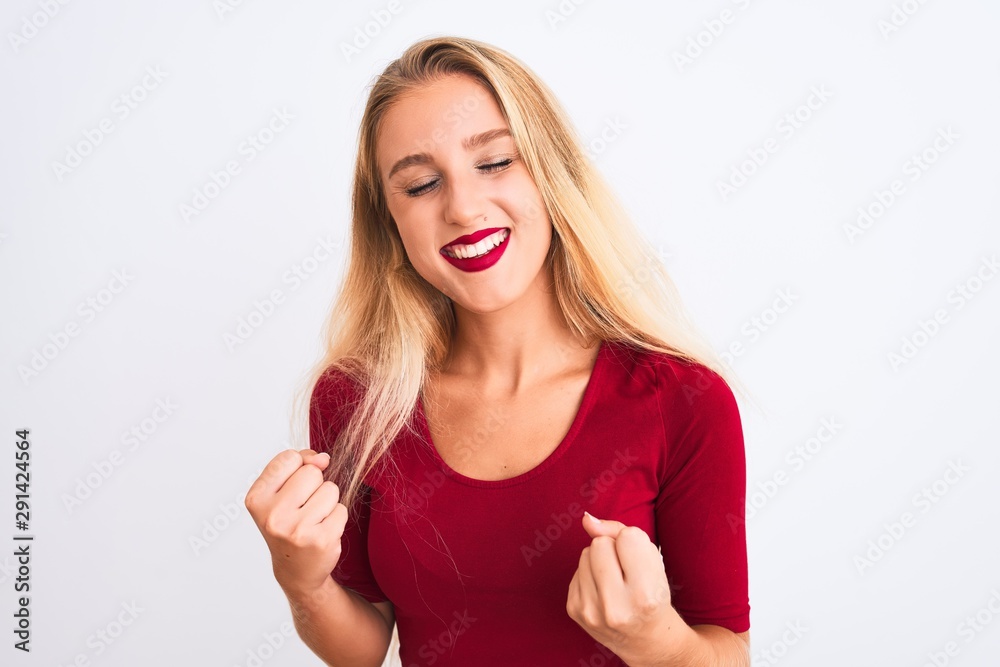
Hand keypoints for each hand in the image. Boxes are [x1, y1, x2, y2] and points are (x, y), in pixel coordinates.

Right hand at [244, 448, 348, 595]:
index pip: (289, 458)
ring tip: (313, 519)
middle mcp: (273, 515)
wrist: (295, 570)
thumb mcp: (281, 491)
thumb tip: (323, 459)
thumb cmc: (288, 523)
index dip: (299, 466)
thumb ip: (299, 464)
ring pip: (330, 489)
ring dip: (327, 501)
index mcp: (257, 498)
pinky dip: (336, 517)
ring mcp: (297, 529)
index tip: (293, 487)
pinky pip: (341, 509)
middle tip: (303, 508)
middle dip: (314, 485)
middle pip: (312, 472)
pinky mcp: (321, 540)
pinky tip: (322, 531)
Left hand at [566, 512, 687, 663]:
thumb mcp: (652, 562)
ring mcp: (592, 611)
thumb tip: (586, 519)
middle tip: (626, 572)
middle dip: (613, 550)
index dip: (635, 544)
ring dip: (599, 561)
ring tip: (615, 582)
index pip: (628, 537)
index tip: (641, 563)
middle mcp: (616, 608)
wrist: (645, 640)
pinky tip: (603, 591)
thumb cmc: (652, 593)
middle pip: (600, 543)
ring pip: (585, 553)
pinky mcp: (575, 611)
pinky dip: (589, 574)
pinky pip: (576, 570)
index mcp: (645, 595)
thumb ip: (620, 531)